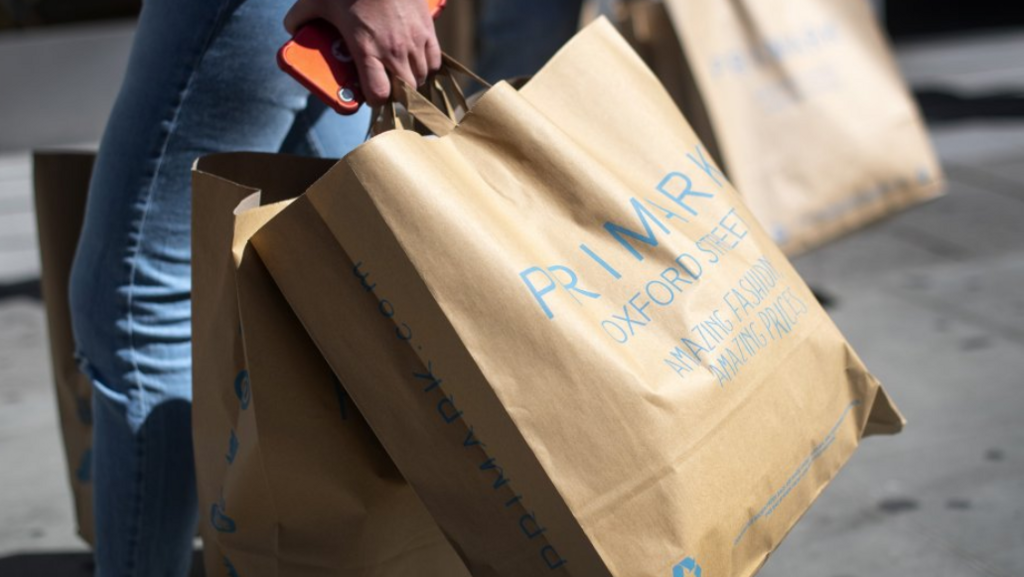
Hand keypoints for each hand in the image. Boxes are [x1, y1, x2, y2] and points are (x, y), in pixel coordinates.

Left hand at [285, 0, 441, 105]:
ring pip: (420, 78)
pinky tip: (418, 64)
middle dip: (395, 95)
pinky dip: (427, 67)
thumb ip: (300, 17)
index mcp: (367, 49)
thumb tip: (291, 29)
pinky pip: (435, 61)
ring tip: (400, 76)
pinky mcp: (427, 30)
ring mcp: (414, 41)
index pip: (379, 94)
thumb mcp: (318, 0)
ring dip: (411, 82)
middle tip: (386, 88)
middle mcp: (393, 51)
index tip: (369, 96)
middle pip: (404, 91)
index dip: (374, 100)